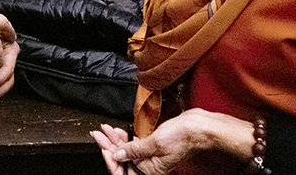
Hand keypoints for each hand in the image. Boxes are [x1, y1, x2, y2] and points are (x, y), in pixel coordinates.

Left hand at [91, 109, 254, 174]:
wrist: (197, 126)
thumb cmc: (182, 137)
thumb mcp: (155, 143)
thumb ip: (134, 150)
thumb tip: (117, 155)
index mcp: (150, 170)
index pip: (123, 170)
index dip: (110, 158)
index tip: (102, 144)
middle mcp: (149, 165)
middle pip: (122, 159)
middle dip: (108, 145)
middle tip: (98, 133)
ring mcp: (150, 155)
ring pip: (126, 150)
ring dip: (115, 139)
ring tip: (106, 129)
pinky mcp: (152, 145)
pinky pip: (134, 144)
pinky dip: (125, 137)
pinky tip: (119, 130)